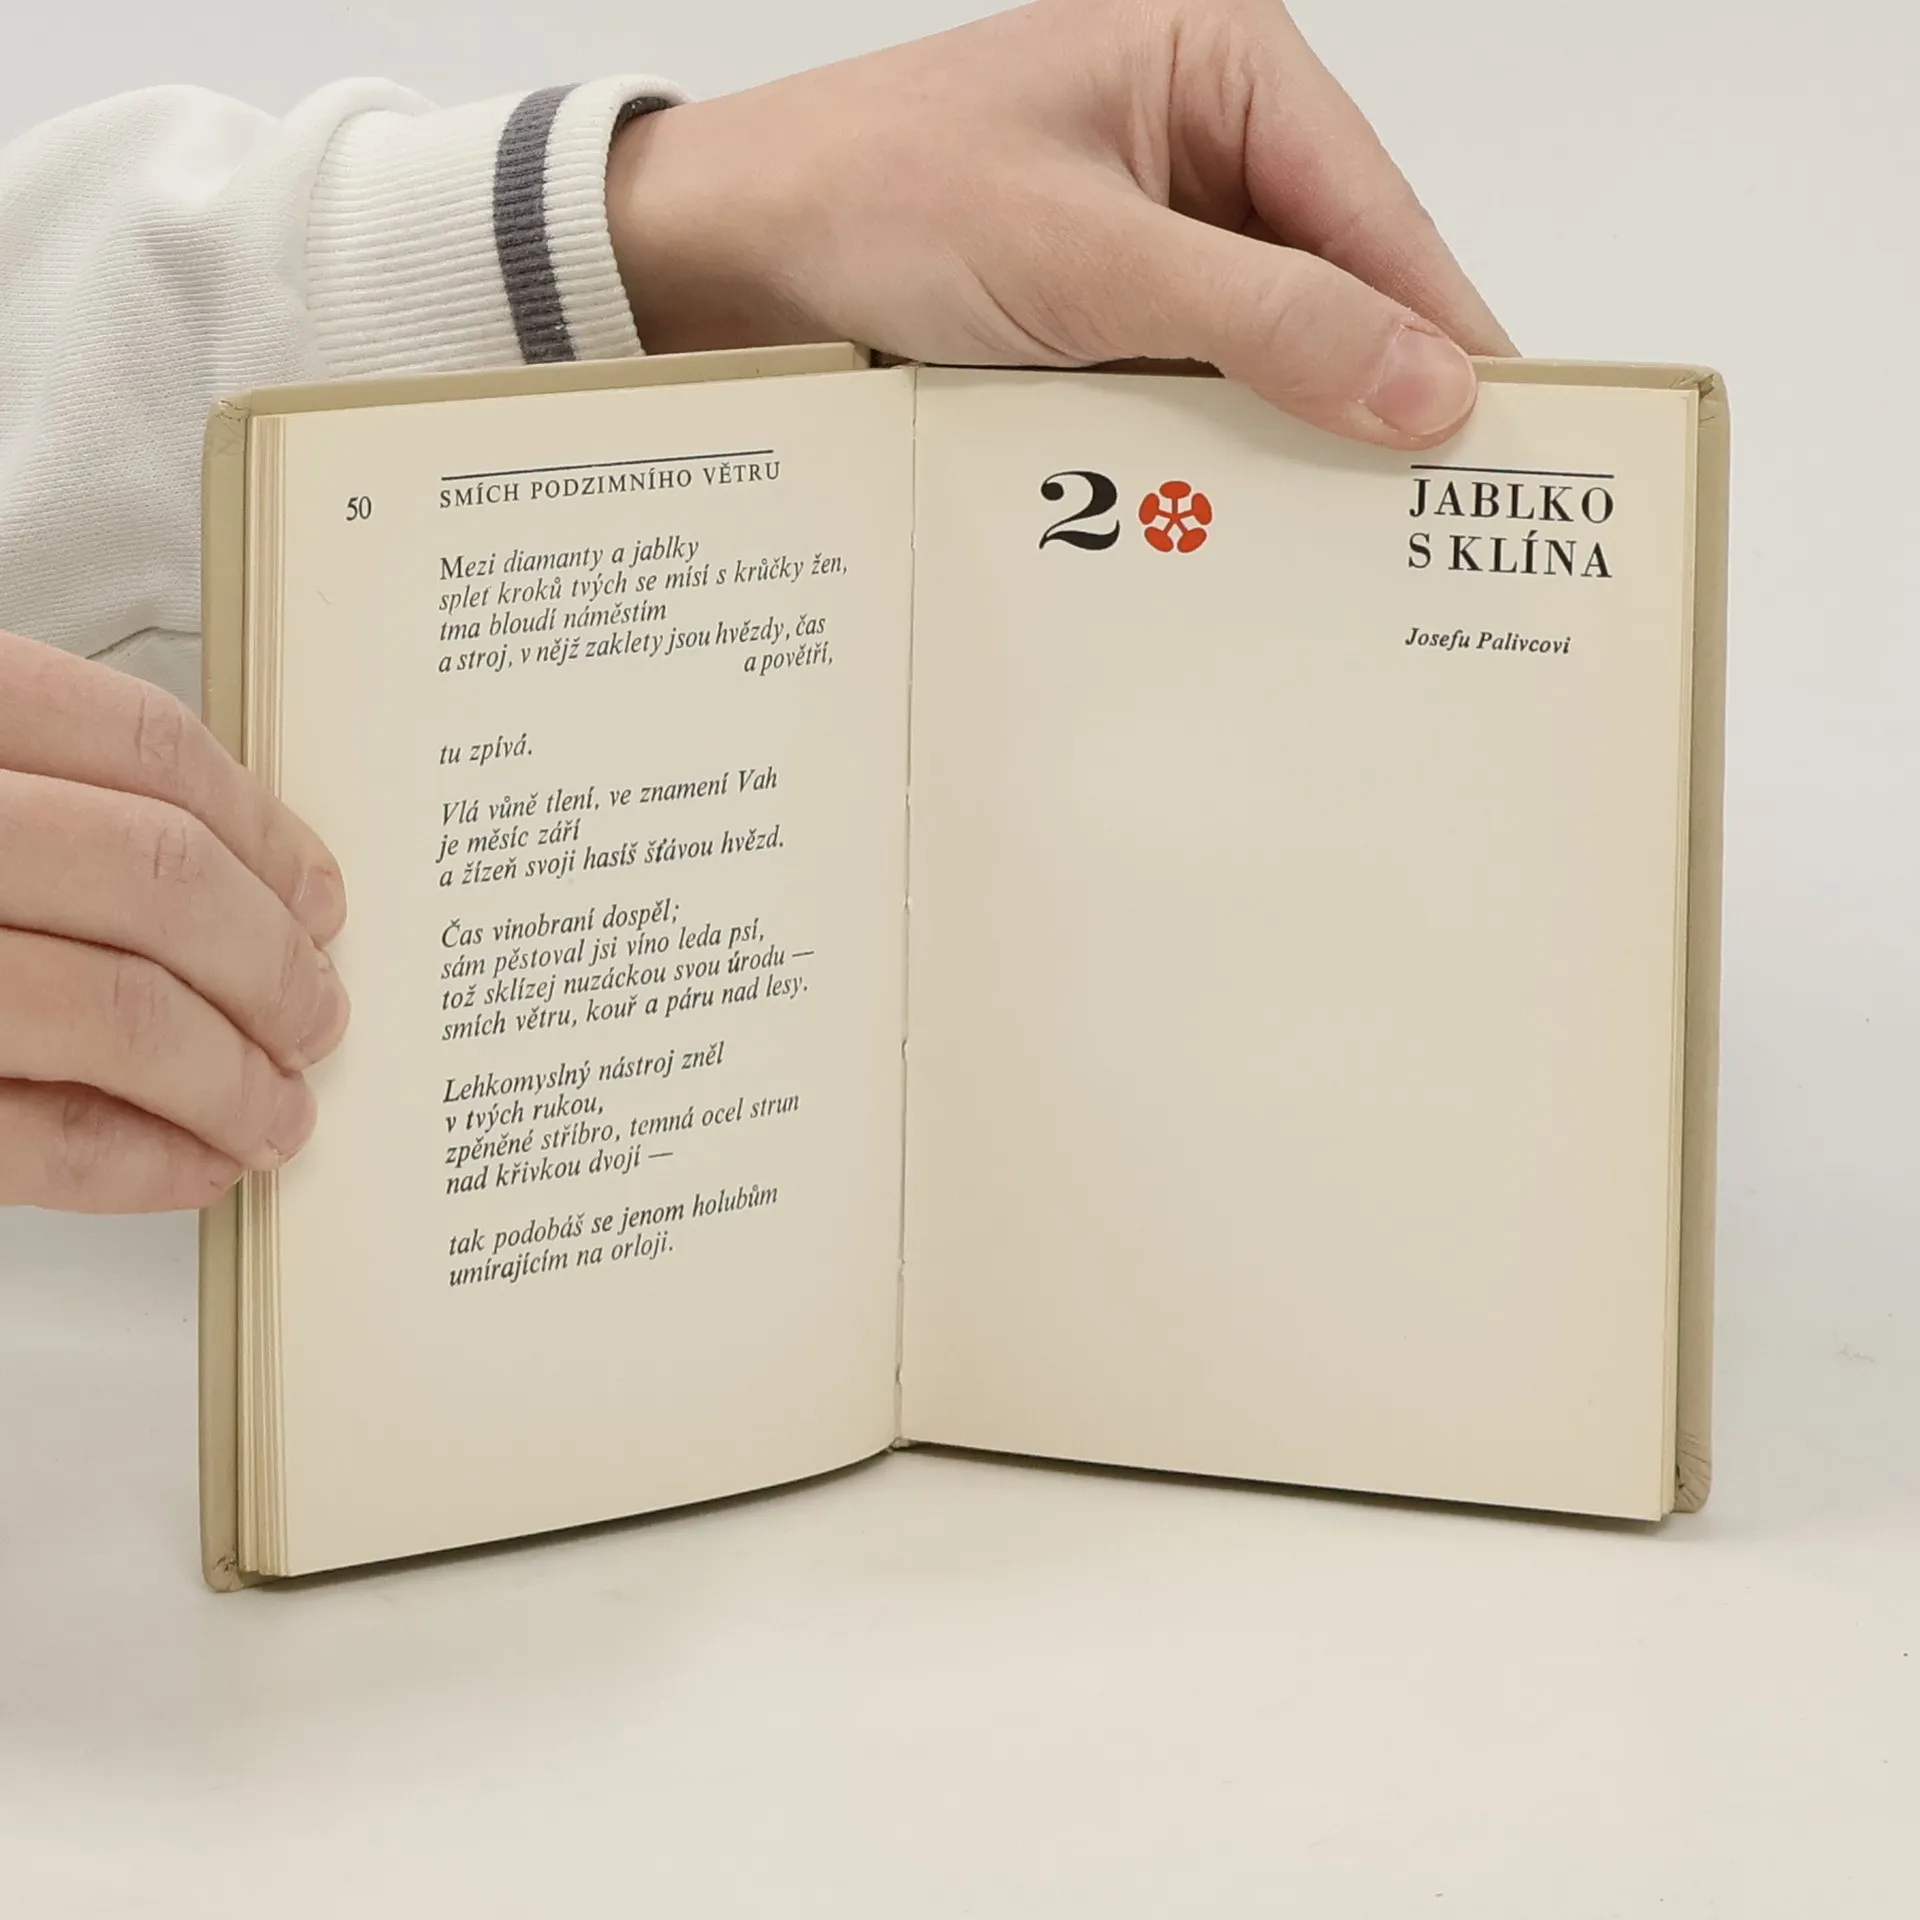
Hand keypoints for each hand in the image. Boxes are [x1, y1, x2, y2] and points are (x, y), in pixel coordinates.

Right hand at [0, 631, 349, 1212]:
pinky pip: (36, 1140)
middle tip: (325, 1016)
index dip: (263, 832)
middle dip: (273, 964)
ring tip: (278, 1112)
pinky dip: (139, 1164)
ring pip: (116, 1012)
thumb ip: (59, 793)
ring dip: (230, 1079)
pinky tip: (197, 1166)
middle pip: (157, 875)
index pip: (141, 745)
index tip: (327, 898)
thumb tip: (238, 876)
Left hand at [608, 0, 1513, 447]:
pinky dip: (1208, 448)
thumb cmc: (876, 199)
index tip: (1499, 441)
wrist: (727, 257)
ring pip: (1265, 346)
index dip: (1440, 328)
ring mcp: (1151, 233)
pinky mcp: (1103, 310)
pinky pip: (1192, 384)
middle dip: (1369, 393)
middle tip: (1429, 520)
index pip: (1374, 210)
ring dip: (1284, 433)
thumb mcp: (1087, 257)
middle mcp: (1200, 140)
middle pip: (1334, 282)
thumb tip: (1425, 385)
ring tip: (1345, 541)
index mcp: (1220, 64)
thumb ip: (1263, 321)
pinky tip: (1234, 517)